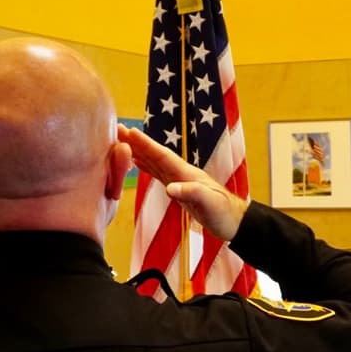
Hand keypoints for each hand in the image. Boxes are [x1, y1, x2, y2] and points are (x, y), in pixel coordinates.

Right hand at [117, 124, 246, 239]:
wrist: (233, 222)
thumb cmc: (223, 212)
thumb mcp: (208, 203)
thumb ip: (191, 193)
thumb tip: (170, 189)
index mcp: (186, 173)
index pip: (162, 155)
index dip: (146, 144)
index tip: (130, 132)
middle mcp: (181, 173)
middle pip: (155, 154)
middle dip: (136, 142)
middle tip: (117, 129)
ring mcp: (179, 180)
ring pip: (154, 162)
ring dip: (138, 151)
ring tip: (120, 141)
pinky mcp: (178, 189)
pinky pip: (157, 173)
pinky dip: (146, 166)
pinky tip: (137, 162)